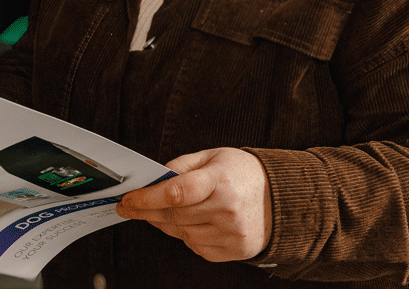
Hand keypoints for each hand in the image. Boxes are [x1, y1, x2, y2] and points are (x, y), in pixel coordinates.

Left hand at [115, 147, 271, 261]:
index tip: (127, 199)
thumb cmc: (242, 173)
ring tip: (155, 212)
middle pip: (174, 215)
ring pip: (181, 234)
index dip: (146, 198)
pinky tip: (185, 222)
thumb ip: (181, 166)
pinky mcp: (233, 251)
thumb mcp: (212, 156)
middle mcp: (226, 210)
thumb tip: (153, 179)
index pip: (176, 192)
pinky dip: (183, 235)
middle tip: (128, 207)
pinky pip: (196, 246)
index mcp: (219, 181)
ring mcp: (231, 234)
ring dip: (163, 223)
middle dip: (146, 211)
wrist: (281, 199)